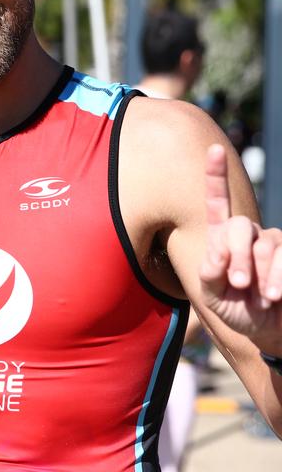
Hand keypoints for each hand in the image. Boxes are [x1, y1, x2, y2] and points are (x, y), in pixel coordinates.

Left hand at [199, 144, 281, 347]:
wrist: (269, 332)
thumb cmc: (237, 311)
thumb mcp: (213, 296)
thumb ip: (208, 274)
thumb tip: (217, 252)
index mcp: (222, 238)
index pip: (217, 202)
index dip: (215, 175)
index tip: (213, 150)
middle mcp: (250, 234)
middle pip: (239, 226)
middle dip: (238, 256)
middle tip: (240, 283)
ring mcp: (275, 243)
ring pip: (266, 244)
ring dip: (261, 274)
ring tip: (260, 297)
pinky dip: (278, 280)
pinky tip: (277, 296)